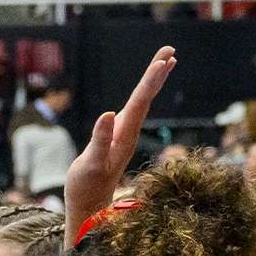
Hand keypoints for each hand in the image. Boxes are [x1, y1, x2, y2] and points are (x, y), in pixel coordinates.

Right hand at [64, 46, 175, 237]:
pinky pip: (135, 110)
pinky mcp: (118, 137)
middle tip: (170, 50)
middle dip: (157, 72)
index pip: (141, 102)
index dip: (151, 80)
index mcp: (124, 135)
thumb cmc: (86, 187)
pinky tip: (145, 89)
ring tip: (166, 61)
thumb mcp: (89, 164)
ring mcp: (125, 134)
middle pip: (146, 97)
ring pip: (143, 102)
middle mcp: (129, 132)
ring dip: (154, 81)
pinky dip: (142, 94)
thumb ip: (100, 140)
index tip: (163, 61)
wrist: (90, 206)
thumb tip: (108, 114)